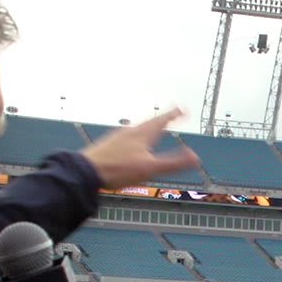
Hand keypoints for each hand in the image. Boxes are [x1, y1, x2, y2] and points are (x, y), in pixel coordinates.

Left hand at [81, 107, 200, 189]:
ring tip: (154, 128)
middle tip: (172, 115)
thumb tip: (196, 157)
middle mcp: (130, 132)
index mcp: (142, 134)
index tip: (184, 110)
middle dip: (164, 119)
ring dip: (149, 127)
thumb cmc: (117, 170)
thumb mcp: (150, 169)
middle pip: (150, 122)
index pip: (163, 120)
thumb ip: (173, 163)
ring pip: (138, 128)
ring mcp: (118, 137)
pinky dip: (136, 136)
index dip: (175, 115)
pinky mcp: (108, 146)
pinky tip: (131, 145)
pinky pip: (127, 136)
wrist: (85, 171)